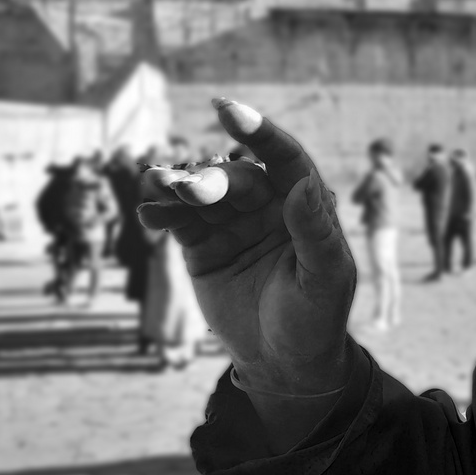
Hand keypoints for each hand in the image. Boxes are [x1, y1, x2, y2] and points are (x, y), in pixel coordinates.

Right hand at [138, 99, 355, 393]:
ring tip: (156, 185)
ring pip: (203, 195)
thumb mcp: (326, 279)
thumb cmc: (317, 319)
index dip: (260, 134)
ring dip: (177, 186)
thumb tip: (305, 186)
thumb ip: (316, 234)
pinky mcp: (203, 247)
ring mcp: (233, 225)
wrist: (285, 364)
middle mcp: (269, 208)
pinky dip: (162, 213)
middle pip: (236, 179)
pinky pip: (180, 222)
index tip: (227, 110)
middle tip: (189, 189)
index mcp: (305, 207)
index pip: (285, 160)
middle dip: (211, 180)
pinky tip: (149, 212)